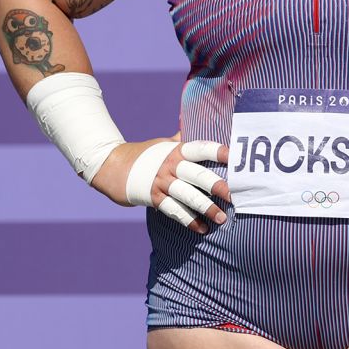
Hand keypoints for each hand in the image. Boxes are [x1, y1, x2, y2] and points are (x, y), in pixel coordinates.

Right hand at [92, 136, 230, 234]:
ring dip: (206, 208)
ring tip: (222, 217)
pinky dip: (189, 221)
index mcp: (176, 150)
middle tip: (235, 195)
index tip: (234, 157)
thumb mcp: (164, 143)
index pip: (200, 148)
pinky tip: (202, 229)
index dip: (217, 151)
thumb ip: (183, 138)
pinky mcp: (154, 199)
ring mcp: (161, 183)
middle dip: (217, 185)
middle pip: (198, 175)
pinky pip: (174, 211)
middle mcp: (170, 166)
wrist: (113, 168)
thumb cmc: (146, 154)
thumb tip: (198, 120)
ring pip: (188, 196)